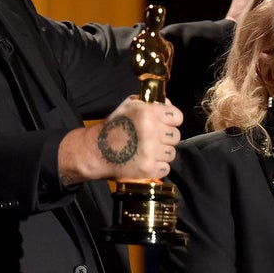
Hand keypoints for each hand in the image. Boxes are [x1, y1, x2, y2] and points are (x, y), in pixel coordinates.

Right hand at [59, 97, 182, 184]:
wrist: (95, 151)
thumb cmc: (113, 128)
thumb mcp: (128, 106)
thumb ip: (150, 103)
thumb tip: (168, 104)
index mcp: (148, 113)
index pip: (177, 117)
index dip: (171, 121)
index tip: (164, 125)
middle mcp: (151, 131)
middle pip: (175, 136)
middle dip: (165, 138)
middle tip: (152, 139)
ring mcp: (150, 151)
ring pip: (171, 153)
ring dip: (161, 154)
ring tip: (146, 151)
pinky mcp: (148, 169)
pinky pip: (165, 168)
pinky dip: (157, 167)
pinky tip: (145, 162)